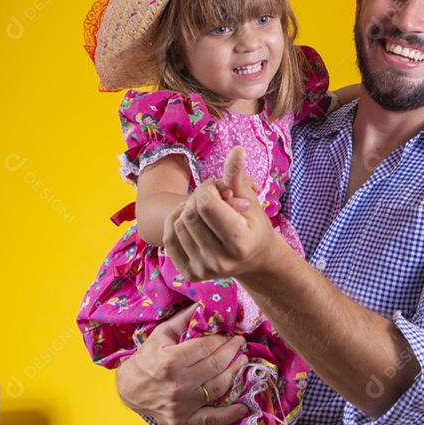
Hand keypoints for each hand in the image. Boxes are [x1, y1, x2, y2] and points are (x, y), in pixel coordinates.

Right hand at [115, 306, 248, 424]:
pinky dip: (230, 414)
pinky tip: (244, 406)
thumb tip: (204, 304)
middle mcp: (178, 384)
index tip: (232, 333)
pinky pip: (212, 419)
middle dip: (233, 351)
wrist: (128, 390)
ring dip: (236, 372)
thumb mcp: (161, 334)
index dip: (223, 339)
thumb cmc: (146, 358)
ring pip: (219, 387)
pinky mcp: (184, 421)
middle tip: (241, 343)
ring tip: (243, 361)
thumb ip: (184, 319)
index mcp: (170, 360)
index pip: (207, 347)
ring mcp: (182, 405)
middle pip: (216, 365)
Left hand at [164, 146, 282, 281]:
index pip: (206, 204)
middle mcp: (220, 261)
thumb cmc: (253, 224)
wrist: (254, 260)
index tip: (220, 188)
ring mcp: (203, 270)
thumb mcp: (249, 199)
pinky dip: (176, 223)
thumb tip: (236, 149)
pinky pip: (169, 239)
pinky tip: (191, 220)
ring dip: (187, 209)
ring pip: (177, 224)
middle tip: (212, 198)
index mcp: (239, 242)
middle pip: (190, 213)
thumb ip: (237, 176)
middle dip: (198, 197)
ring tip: (205, 210)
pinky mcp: (190, 275)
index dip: (209, 188)